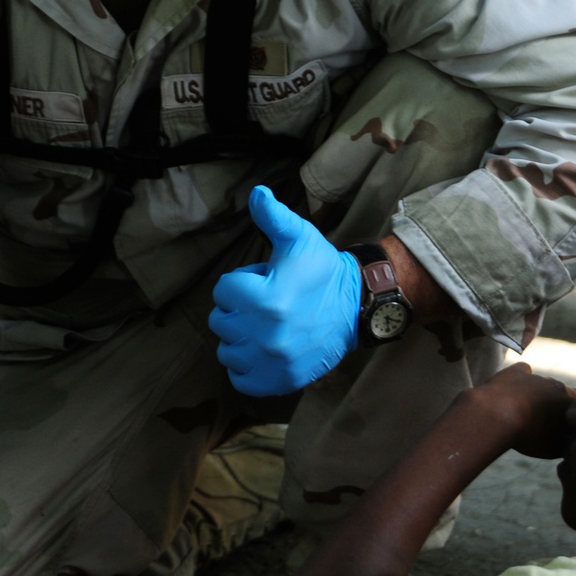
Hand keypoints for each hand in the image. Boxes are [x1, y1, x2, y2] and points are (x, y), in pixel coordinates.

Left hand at [209, 185, 361, 396]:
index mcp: (268, 300)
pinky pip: (239, 378)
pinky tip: (262, 350)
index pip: (223, 290)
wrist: (355, 309)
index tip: (263, 282)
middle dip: (238, 309)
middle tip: (265, 303)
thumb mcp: (300, 239)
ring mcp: (272, 363)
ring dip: (239, 338)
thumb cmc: (322, 271)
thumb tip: (256, 193)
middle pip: (220, 320)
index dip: (241, 282)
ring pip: (226, 350)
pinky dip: (245, 366)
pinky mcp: (278, 382)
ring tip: (264, 326)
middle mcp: (267, 336)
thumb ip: (274, 217)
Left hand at [476, 363, 575, 459]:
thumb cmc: (529, 435)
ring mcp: (535, 377)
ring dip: (536, 395)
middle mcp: (557, 385)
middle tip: (543, 421)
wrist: (498, 415)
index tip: (564, 427)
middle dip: (555, 404)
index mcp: (570, 402)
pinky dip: (520, 379)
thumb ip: (567, 442)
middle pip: (560, 393)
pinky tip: (513, 390)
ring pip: (541, 384)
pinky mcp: (515, 372)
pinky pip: (522, 372)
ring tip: (524, 412)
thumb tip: (571, 441)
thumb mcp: (555, 448)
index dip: (573, 416)